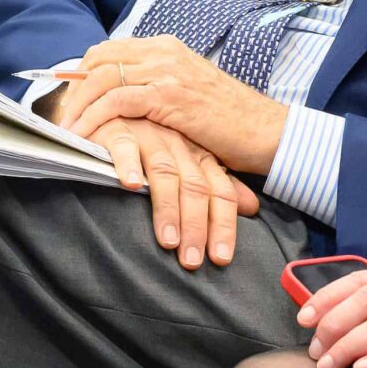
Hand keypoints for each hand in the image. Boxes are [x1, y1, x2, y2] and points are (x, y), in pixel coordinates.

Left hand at [53, 36, 287, 174]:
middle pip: (98, 60)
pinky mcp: (168, 95)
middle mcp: (164, 51)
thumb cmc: (229, 121)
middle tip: (59, 117)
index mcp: (167, 47)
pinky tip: (83, 137)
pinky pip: (116, 101)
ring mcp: (166, 71)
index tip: (65, 99)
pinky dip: (93, 118)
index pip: (109, 50)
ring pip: (102, 78)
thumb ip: (156, 89)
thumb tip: (122, 101)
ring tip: (64, 131)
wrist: (266, 130)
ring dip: (77, 106)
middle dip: (72, 89)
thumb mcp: (187, 95)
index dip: (81, 74)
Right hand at [87, 115, 258, 270]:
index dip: (223, 223)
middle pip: (195, 186)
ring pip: (164, 172)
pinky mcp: (117, 128)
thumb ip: (218, 183)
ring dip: (167, 207)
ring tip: (168, 241)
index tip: (221, 258)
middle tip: (191, 261)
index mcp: (198, 155)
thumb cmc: (151, 140)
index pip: (219, 190)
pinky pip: (125, 146)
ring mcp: (149, 135)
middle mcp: (178, 145)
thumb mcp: (188, 160)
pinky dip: (128, 165)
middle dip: (196, 225)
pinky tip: (131, 185)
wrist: (114, 106)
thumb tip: (252, 207)